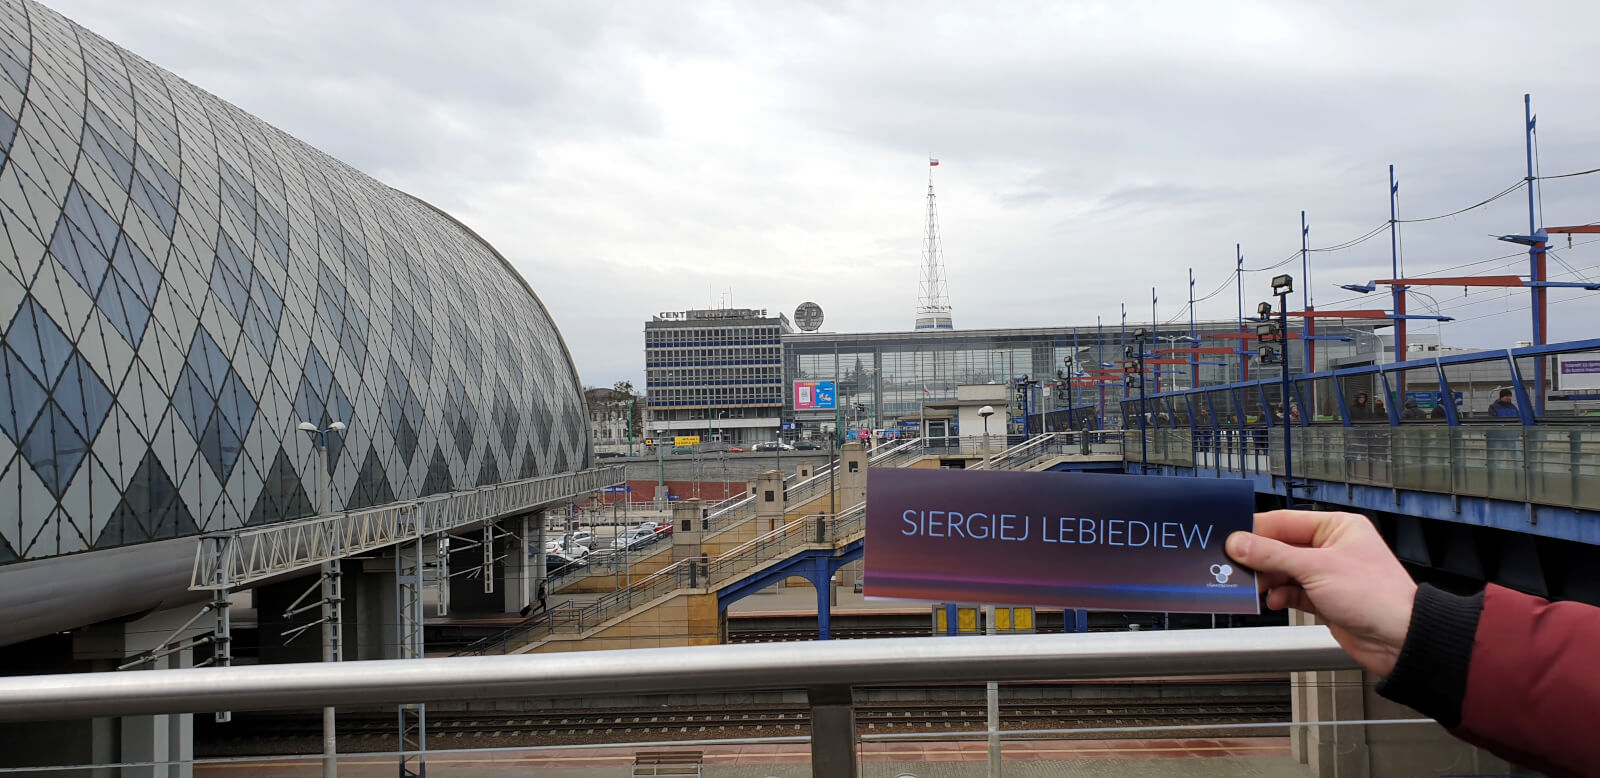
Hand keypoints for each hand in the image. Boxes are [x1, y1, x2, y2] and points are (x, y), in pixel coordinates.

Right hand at [1226, 510, 1416, 676]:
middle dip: (1259, 559)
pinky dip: (1280, 595)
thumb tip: (1239, 543)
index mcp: (1336, 527)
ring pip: (1283, 570)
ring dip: (1267, 580)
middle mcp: (1331, 547)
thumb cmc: (1377, 597)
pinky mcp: (1323, 598)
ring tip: (1253, 587)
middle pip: (1281, 547)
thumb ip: (1273, 555)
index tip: (1230, 540)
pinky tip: (1274, 601)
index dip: (1255, 531)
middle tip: (1235, 567)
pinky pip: (1291, 591)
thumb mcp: (1316, 568)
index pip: (1284, 521)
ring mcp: (1327, 574)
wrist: (1399, 640)